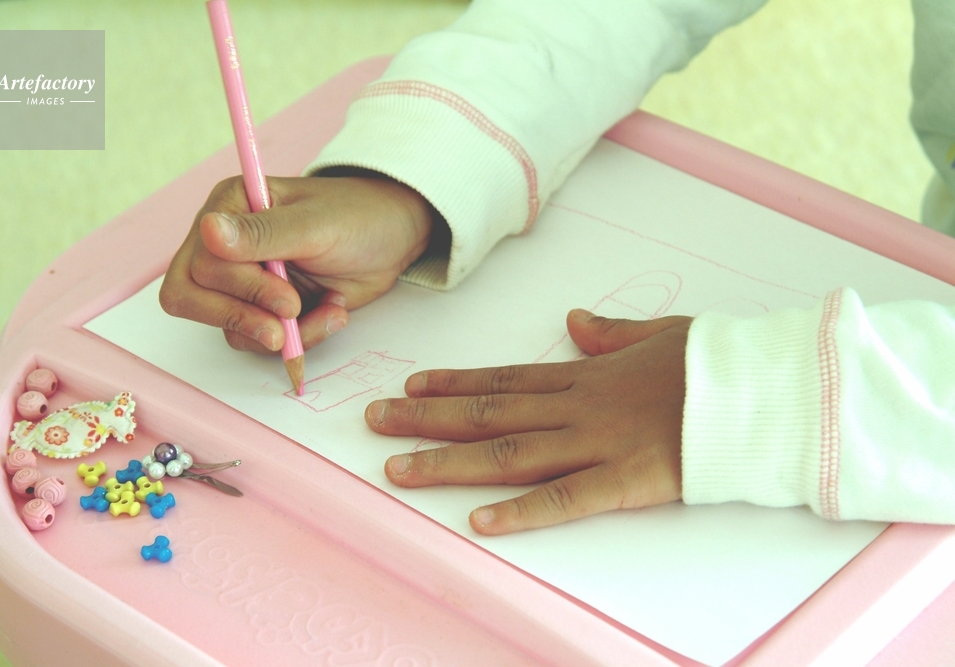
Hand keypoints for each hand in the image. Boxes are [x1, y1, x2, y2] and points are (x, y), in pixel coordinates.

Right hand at [160, 173, 436, 352]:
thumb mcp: (316, 225)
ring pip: (227, 328)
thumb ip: (263, 234)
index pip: (200, 263)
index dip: (239, 289)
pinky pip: (258, 341)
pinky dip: (300, 339)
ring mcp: (242, 280)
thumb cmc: (358, 217)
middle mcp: (223, 244)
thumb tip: (207, 230)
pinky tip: (332, 313)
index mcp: (228, 208)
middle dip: (246, 317)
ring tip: (331, 310)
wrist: (394, 239)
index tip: (288, 299)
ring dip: (281, 331)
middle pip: (194, 298)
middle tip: (292, 320)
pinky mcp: (263, 309)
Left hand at [365, 311, 689, 534]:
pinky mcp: (627, 481)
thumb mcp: (661, 333)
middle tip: (373, 421)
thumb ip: (612, 333)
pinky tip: (477, 520)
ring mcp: (598, 443)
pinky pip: (565, 498)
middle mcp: (579, 407)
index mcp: (587, 375)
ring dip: (448, 461)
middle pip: (488, 411)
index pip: (505, 378)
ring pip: (508, 452)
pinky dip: (519, 510)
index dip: (453, 382)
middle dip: (426, 417)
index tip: (410, 385)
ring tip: (396, 467)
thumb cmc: (718, 364)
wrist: (767, 389)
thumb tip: (575, 321)